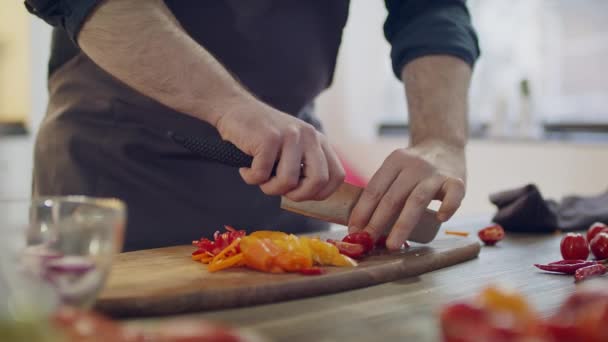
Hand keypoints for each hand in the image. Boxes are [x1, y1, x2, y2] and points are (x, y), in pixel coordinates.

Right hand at [216, 99, 344, 200]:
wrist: (235, 108)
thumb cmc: (262, 137)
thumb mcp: (292, 149)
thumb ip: (305, 167)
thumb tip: (311, 196)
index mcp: (318, 141)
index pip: (337, 176)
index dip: (320, 193)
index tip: (300, 193)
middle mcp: (309, 136)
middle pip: (319, 181)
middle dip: (298, 195)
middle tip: (280, 190)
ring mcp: (290, 135)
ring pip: (288, 182)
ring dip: (269, 188)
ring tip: (258, 176)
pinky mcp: (269, 137)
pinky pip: (262, 174)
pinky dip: (250, 178)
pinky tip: (245, 168)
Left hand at [348, 140, 465, 249]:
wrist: (444, 143)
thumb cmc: (414, 166)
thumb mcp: (396, 169)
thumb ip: (384, 191)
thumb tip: (361, 226)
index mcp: (394, 162)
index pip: (374, 189)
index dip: (362, 212)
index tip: (353, 232)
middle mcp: (413, 166)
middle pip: (392, 197)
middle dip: (377, 223)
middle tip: (367, 242)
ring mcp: (435, 173)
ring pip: (416, 200)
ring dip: (402, 225)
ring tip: (392, 245)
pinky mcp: (456, 180)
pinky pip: (454, 194)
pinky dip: (448, 206)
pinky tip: (440, 219)